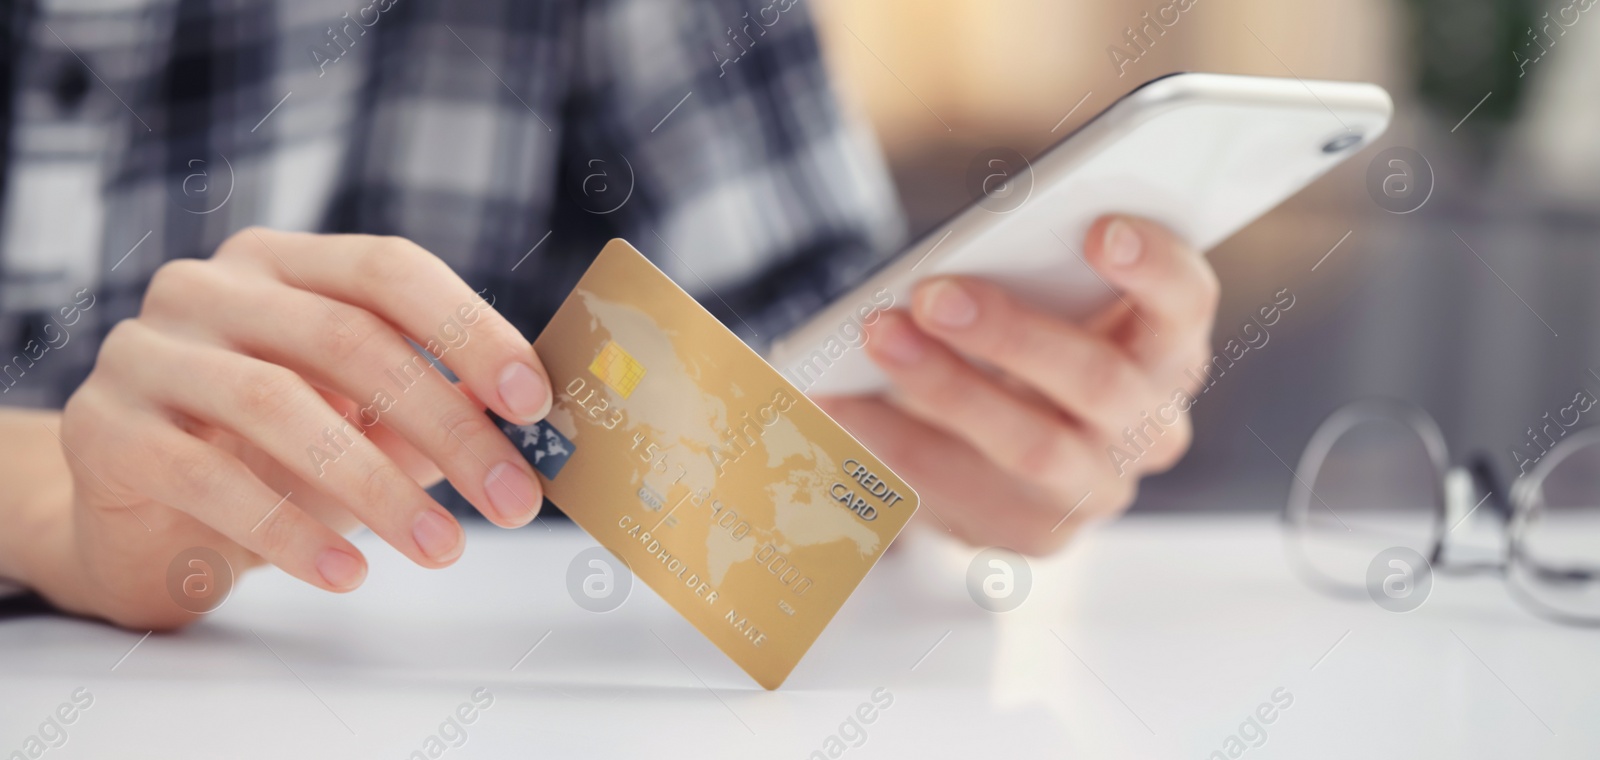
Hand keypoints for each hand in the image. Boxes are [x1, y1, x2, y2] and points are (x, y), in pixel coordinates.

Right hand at [41, 228, 550, 628]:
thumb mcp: (360, 423)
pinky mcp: (103, 429)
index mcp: (281, 264)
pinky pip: (209, 478)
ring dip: (377, 486)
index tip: (533, 400)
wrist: (137, 522)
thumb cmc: (268, 459)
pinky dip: (289, 530)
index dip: (468, 329)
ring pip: (279, 404)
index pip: (387, 268)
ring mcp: (145, 351)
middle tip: (512, 498)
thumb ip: (432, 409)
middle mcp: (207, 287)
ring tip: (443, 548)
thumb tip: (528, 426)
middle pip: (348, 339)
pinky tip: (349, 571)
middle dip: (446, 425)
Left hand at [817, 216, 1218, 554]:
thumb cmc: (1026, 344)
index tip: (1099, 230)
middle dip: (1010, 333)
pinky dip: (894, 440)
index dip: (1153, 268)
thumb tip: (955, 262)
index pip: (1185, 303)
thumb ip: (1029, 274)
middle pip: (1097, 380)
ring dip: (946, 388)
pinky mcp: (1037, 534)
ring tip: (878, 337)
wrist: (1010, 453)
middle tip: (933, 294)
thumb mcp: (1043, 301)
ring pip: (1031, 445)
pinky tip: (841, 401)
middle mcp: (1152, 426)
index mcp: (1169, 346)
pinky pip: (963, 490)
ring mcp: (1099, 489)